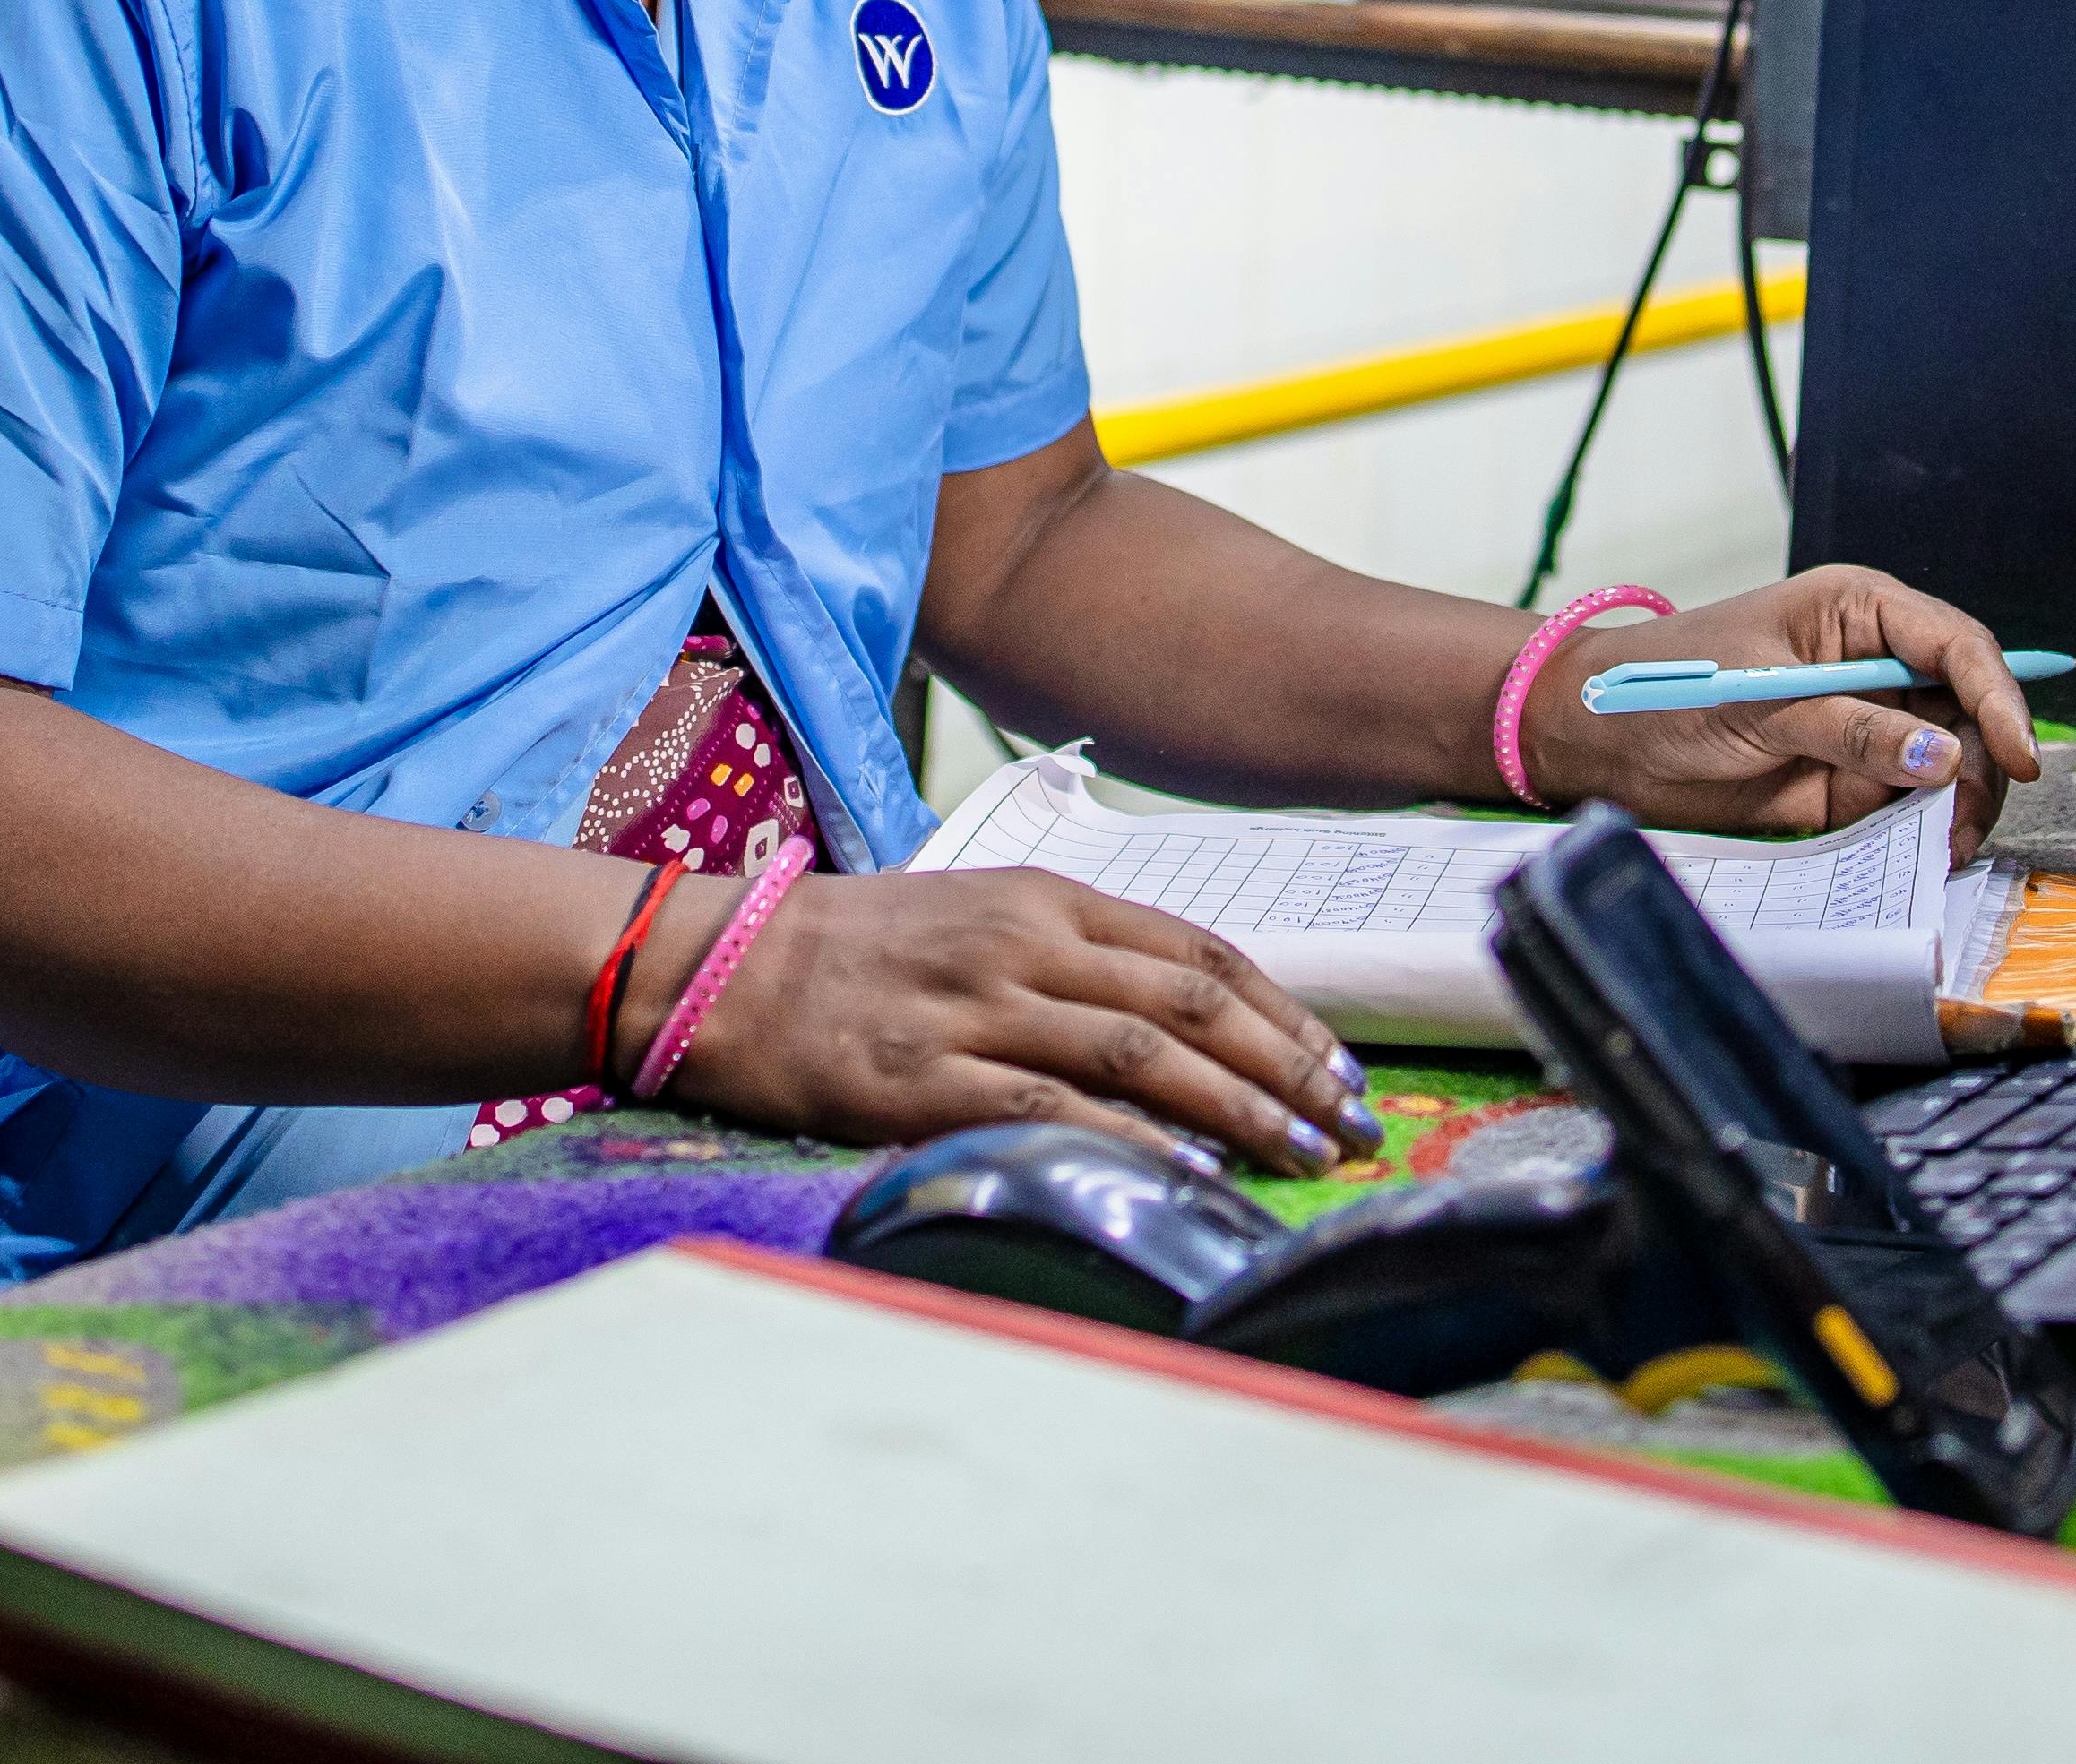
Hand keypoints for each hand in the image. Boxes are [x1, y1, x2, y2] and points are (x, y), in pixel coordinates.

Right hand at [653, 868, 1385, 1173]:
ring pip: (1141, 1057)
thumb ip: (1076, 960)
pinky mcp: (921, 1081)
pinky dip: (1130, 1142)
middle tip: (1356, 1125)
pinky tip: (1189, 1173)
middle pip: (1192, 1006)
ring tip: (1305, 1156)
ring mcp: (974, 1012)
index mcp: (1047, 901)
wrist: (720, 965)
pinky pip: (1048, 1113)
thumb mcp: (980, 918)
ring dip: (1240, 1109)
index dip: (1287, 1013)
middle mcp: (1024, 946)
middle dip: (1292, 1069)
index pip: (1201, 954)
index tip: (1345, 1068)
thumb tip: (1181, 1026)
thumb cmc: (857, 949)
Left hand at [1512, 565, 2043, 862]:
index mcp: (1859, 610)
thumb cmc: (1667, 688)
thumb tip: (1943, 756)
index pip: (1956, 645)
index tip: (2021, 756)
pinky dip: (1929, 829)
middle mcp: (1878, 663)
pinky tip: (1925, 851)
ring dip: (1961, 805)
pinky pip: (1914, 804)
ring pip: (1955, 762)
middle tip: (1963, 824)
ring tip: (1941, 846)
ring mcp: (1870, 724)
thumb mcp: (1760, 701)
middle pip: (1972, 709)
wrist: (1600, 741)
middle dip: (1983, 765)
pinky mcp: (1853, 780)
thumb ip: (1850, 728)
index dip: (2000, 696)